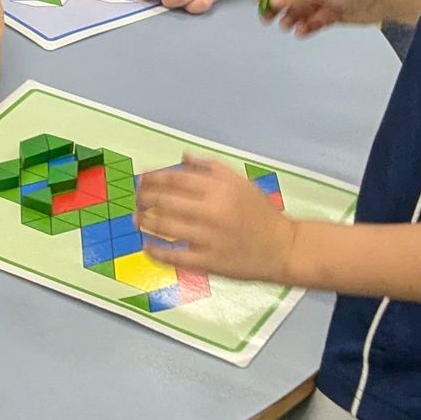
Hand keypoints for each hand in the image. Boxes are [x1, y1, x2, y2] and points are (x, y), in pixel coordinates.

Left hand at [134, 155, 295, 284]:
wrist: (283, 247)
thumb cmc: (260, 213)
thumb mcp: (240, 182)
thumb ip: (210, 167)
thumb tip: (182, 157)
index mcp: (218, 188)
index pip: (173, 179)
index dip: (151, 178)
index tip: (140, 179)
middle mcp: (211, 211)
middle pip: (163, 201)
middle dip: (142, 198)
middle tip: (136, 200)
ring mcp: (208, 238)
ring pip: (164, 227)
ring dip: (144, 221)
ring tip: (137, 219)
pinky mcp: (208, 262)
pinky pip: (174, 256)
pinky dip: (155, 251)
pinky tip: (147, 246)